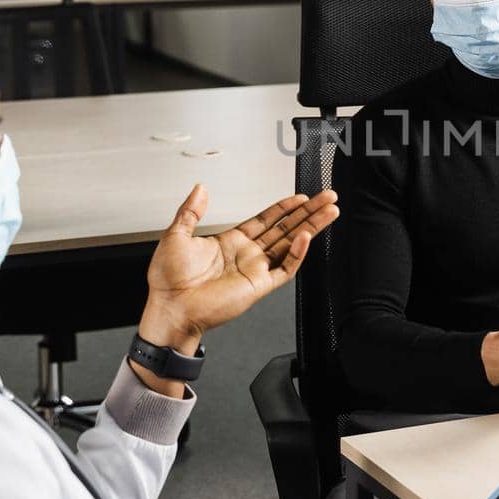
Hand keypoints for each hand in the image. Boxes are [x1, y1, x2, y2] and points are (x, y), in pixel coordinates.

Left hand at [140, 184, 338, 353]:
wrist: (170, 309)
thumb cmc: (169, 280)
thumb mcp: (176, 235)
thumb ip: (191, 211)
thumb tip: (200, 188)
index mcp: (231, 242)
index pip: (266, 220)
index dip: (284, 207)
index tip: (300, 197)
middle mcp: (247, 254)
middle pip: (286, 228)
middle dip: (308, 212)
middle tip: (327, 198)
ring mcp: (255, 269)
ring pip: (292, 244)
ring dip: (312, 227)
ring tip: (330, 212)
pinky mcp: (259, 286)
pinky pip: (284, 267)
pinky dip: (297, 253)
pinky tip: (306, 237)